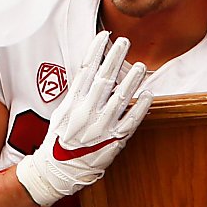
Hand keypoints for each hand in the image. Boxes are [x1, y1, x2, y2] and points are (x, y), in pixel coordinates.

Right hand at [13, 31, 151, 206]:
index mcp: (72, 103)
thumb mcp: (62, 113)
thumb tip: (90, 73)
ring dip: (132, 80)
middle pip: (103, 80)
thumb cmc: (60, 140)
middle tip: (124, 42)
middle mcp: (87, 113)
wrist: (58, 171)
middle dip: (115, 59)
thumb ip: (77, 94)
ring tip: (140, 66)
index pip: (85, 71)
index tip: (104, 36)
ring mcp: (101, 127)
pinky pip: (131, 122)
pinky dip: (140, 108)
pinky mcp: (114, 140)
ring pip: (120, 98)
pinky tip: (148, 94)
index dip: (95, 52)